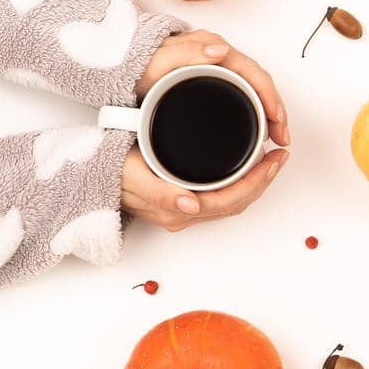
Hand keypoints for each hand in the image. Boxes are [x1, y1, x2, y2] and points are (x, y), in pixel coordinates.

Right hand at [120, 146, 286, 230]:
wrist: (87, 176)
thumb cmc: (109, 172)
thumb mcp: (132, 177)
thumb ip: (161, 193)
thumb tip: (192, 206)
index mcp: (178, 211)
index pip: (231, 201)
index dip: (258, 182)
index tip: (274, 158)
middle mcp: (185, 214)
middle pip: (238, 202)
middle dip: (264, 180)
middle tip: (281, 154)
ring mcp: (184, 210)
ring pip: (231, 201)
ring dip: (255, 181)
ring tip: (271, 158)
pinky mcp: (182, 201)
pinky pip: (220, 196)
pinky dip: (240, 181)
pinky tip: (247, 166)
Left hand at [136, 29, 290, 145]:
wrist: (119, 69)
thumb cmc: (137, 67)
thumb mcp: (158, 61)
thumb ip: (186, 53)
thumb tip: (221, 52)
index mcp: (213, 49)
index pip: (255, 74)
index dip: (271, 99)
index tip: (278, 122)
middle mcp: (220, 56)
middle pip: (260, 83)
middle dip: (276, 111)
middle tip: (282, 137)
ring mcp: (218, 68)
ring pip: (254, 90)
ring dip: (269, 112)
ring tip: (275, 136)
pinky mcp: (213, 81)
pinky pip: (243, 94)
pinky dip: (256, 111)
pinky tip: (257, 126)